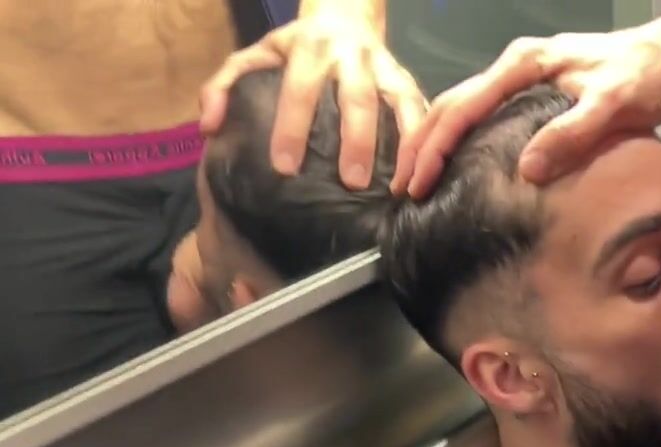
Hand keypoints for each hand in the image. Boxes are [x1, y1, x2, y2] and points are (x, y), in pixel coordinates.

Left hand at [199, 13, 425, 190]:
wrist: (344, 12)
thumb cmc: (295, 45)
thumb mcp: (254, 53)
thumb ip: (224, 85)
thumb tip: (209, 127)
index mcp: (311, 49)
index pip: (301, 90)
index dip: (292, 127)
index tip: (285, 167)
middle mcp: (353, 56)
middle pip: (357, 99)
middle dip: (357, 140)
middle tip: (351, 182)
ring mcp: (385, 66)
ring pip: (399, 103)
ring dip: (402, 143)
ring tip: (399, 185)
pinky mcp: (406, 78)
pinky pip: (420, 109)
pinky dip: (422, 139)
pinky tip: (421, 170)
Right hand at [404, 25, 660, 197]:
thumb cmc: (646, 77)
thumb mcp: (613, 105)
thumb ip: (572, 133)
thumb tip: (527, 168)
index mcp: (523, 65)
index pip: (462, 107)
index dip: (435, 148)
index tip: (417, 183)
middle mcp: (516, 67)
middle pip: (451, 106)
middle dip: (421, 148)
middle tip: (402, 191)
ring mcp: (524, 78)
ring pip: (463, 109)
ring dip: (436, 144)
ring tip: (418, 182)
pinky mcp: (535, 93)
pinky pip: (483, 116)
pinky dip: (460, 140)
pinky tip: (457, 166)